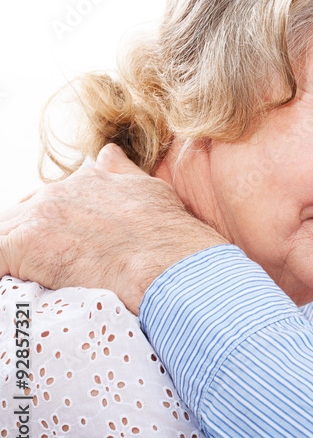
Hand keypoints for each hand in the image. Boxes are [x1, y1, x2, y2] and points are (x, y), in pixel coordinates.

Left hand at [0, 144, 225, 313]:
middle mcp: (61, 192)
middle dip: (28, 241)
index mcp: (89, 181)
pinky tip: (14, 284)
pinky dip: (4, 272)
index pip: (52, 201)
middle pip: (23, 215)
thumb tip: (109, 154)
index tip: (64, 247)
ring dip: (15, 257)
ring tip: (29, 276)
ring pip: (6, 233)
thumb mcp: (153, 192)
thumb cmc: (171, 238)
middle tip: (46, 268)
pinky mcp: (24, 244)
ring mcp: (41, 216)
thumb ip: (124, 174)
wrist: (169, 264)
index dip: (54, 227)